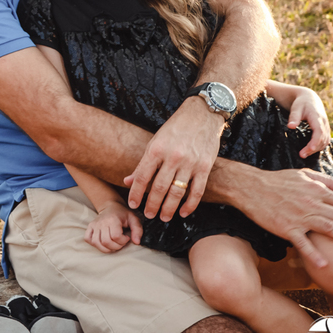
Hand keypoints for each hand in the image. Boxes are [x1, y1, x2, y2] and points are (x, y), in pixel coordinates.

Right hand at [84, 201, 142, 252]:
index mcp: (113, 219)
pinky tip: (102, 243)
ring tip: (113, 244)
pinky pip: (88, 239)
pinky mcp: (90, 227)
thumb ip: (138, 230)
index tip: (126, 237)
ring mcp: (94, 225)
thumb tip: (137, 242)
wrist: (111, 206)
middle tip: (120, 242)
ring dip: (106, 248)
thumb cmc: (123, 214)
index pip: (116, 237)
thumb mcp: (134, 219)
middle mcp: (102, 222)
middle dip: (116, 246)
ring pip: (97, 243)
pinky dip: (95, 244)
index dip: (123, 241)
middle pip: (106, 242)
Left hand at [123, 98, 223, 221]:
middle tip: (148, 215)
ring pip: (177, 192)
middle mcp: (173, 156)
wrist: (202, 114)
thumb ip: (143, 164)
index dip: (136, 193)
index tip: (133, 205)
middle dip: (152, 205)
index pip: (142, 176)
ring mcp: (190, 162)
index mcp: (156, 149)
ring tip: (163, 217)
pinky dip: (190, 205)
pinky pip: (197, 191)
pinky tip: (183, 213)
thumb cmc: (175, 129)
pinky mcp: (205, 167)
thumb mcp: (155, 141)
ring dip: (169, 208)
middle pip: (159, 187)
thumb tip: (127, 181)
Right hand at [232, 165, 332, 266]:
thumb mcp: (303, 175)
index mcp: (316, 190)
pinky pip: (303, 243)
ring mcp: (299, 216)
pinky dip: (314, 255)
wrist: (250, 187)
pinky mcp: (286, 228)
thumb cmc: (276, 180)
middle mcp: (312, 203)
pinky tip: (324, 265)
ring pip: (329, 229)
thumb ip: (328, 181)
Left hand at [285, 86, 331, 157]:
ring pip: (325, 141)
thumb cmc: (302, 103)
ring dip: (316, 149)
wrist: (310, 98)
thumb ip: (294, 117)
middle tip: (302, 155)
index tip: (309, 149)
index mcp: (317, 118)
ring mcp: (326, 126)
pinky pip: (325, 140)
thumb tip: (290, 126)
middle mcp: (324, 123)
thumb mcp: (296, 108)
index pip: (319, 131)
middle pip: (323, 139)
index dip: (315, 141)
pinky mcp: (325, 129)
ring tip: (304, 154)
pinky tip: (310, 150)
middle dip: (313, 148)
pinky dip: (319, 146)